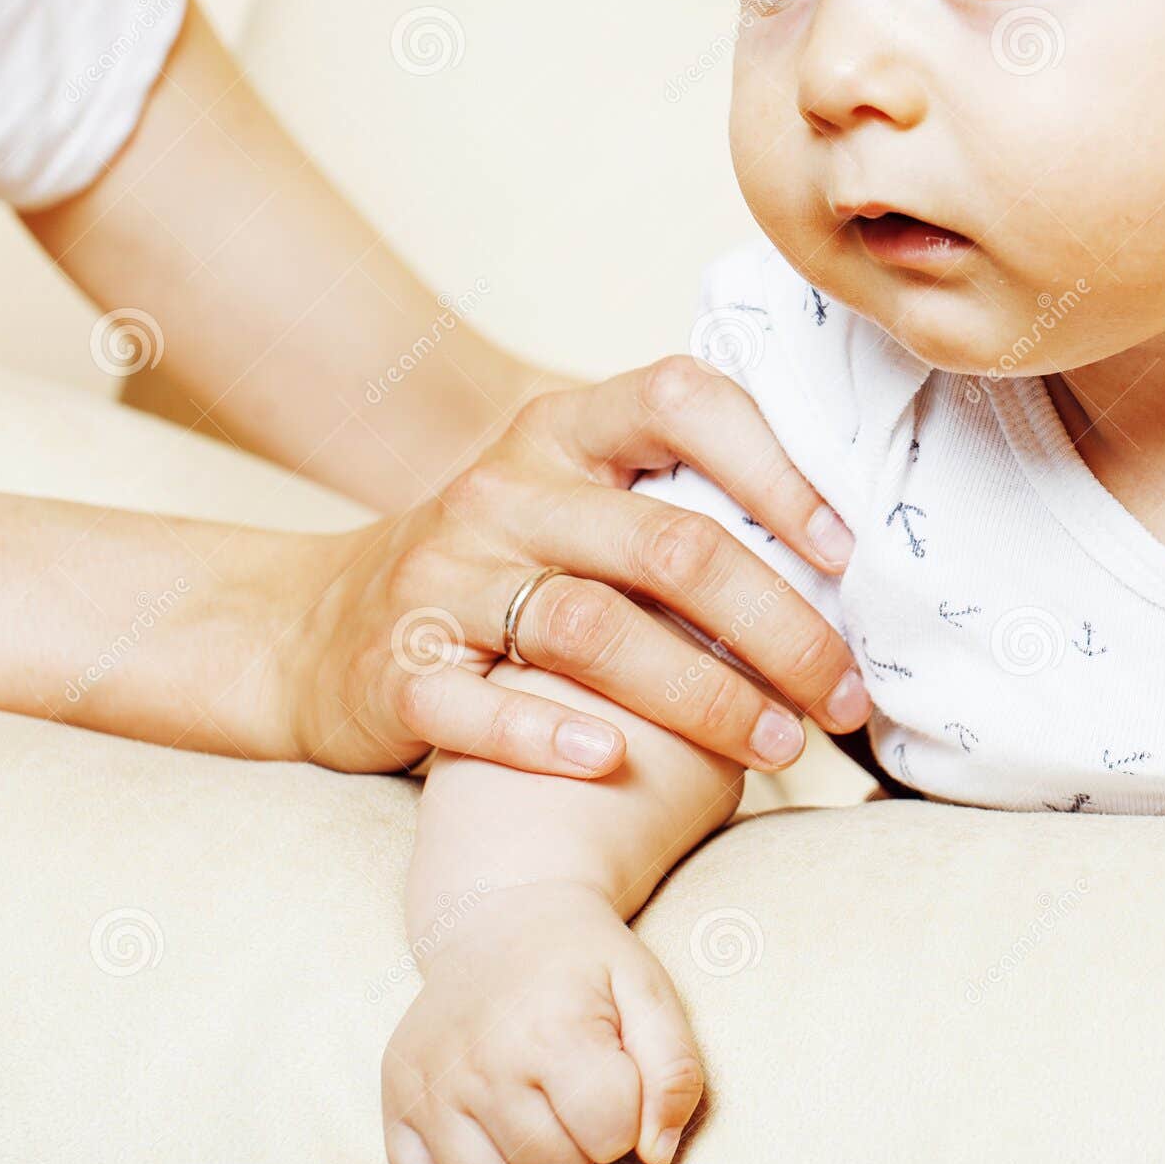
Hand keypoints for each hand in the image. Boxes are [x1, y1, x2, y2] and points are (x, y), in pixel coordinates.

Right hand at [288, 356, 869, 777]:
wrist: (319, 628)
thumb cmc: (496, 571)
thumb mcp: (567, 504)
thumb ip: (669, 503)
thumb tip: (840, 552)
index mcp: (559, 434)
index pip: (680, 401)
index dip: (776, 467)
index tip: (845, 551)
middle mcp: (501, 492)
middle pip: (666, 545)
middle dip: (778, 627)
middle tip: (843, 694)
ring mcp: (444, 578)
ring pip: (590, 629)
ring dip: (702, 697)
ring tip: (778, 748)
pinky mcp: (398, 669)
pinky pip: (476, 705)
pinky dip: (547, 735)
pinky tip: (612, 762)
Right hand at [382, 881, 701, 1163]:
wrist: (498, 914)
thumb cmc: (580, 961)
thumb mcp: (647, 990)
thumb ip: (675, 1070)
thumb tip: (657, 1154)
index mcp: (552, 1029)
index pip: (611, 1136)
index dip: (626, 1116)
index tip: (611, 1073)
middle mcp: (482, 1059)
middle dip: (581, 1146)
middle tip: (571, 1091)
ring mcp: (430, 1081)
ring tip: (535, 1120)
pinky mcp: (397, 1096)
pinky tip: (487, 1139)